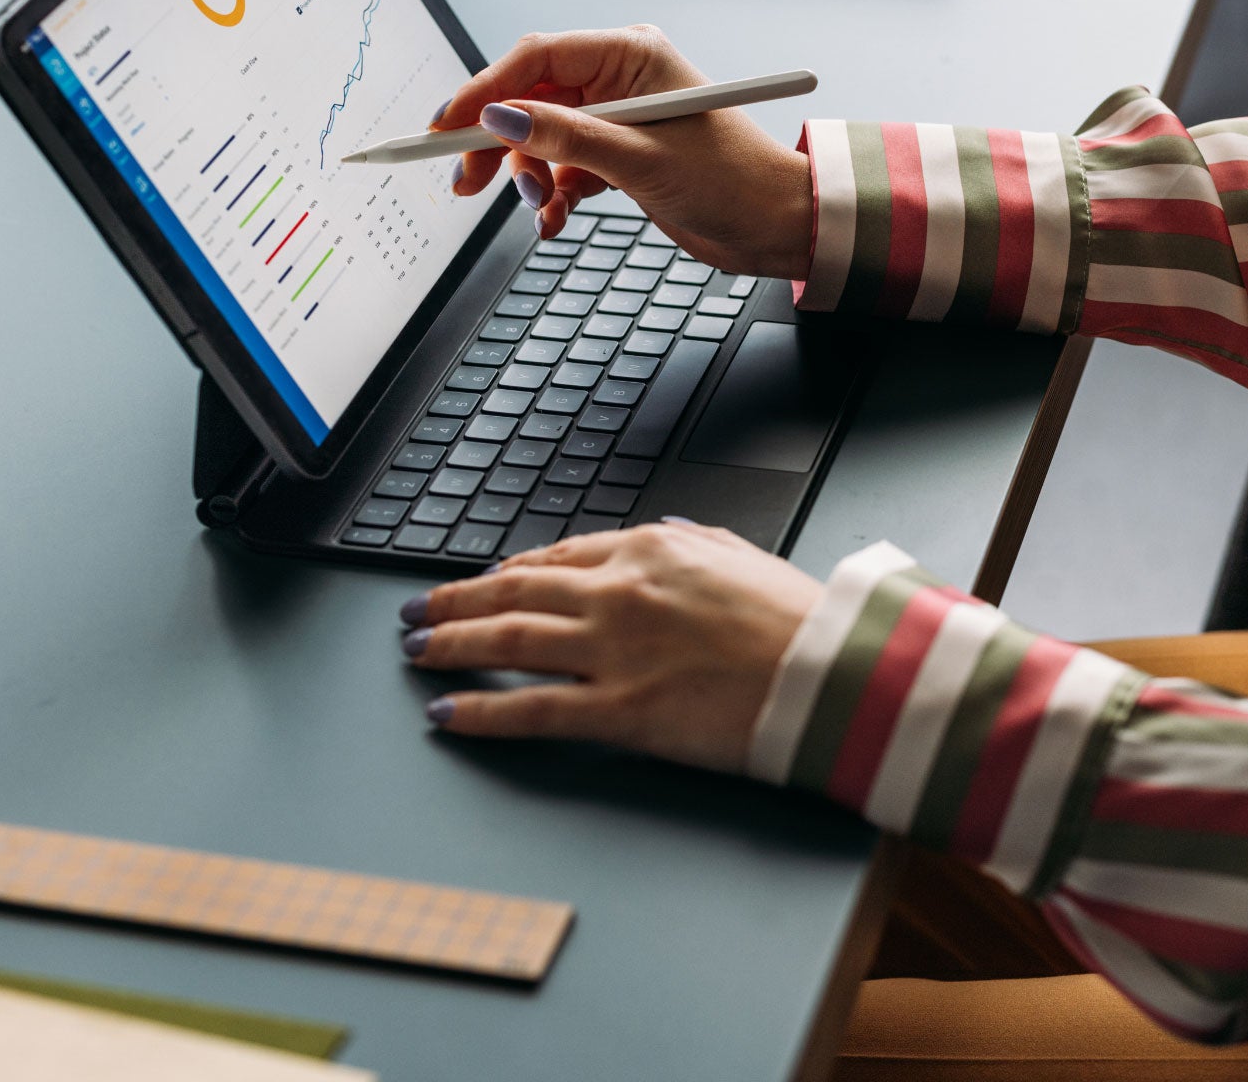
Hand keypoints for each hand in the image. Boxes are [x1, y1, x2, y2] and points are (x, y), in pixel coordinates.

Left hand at [397, 521, 821, 772]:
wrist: (831, 672)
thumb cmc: (798, 620)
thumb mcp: (740, 555)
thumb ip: (692, 541)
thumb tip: (663, 531)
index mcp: (650, 548)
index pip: (554, 558)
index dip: (505, 573)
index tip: (480, 583)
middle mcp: (619, 592)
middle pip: (512, 594)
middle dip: (453, 601)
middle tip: (416, 611)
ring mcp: (612, 650)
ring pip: (506, 642)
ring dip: (449, 645)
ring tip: (417, 651)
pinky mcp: (617, 709)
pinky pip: (529, 710)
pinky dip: (478, 713)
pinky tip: (446, 716)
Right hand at [431, 25, 814, 278]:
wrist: (775, 226)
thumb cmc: (733, 179)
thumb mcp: (640, 158)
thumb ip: (566, 138)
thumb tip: (499, 118)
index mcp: (630, 54)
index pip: (537, 57)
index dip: (485, 89)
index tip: (447, 124)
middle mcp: (619, 79)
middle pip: (529, 99)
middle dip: (497, 142)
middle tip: (465, 180)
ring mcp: (616, 119)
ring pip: (541, 139)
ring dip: (530, 176)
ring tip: (541, 206)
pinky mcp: (617, 156)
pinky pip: (563, 169)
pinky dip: (552, 196)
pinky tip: (554, 221)